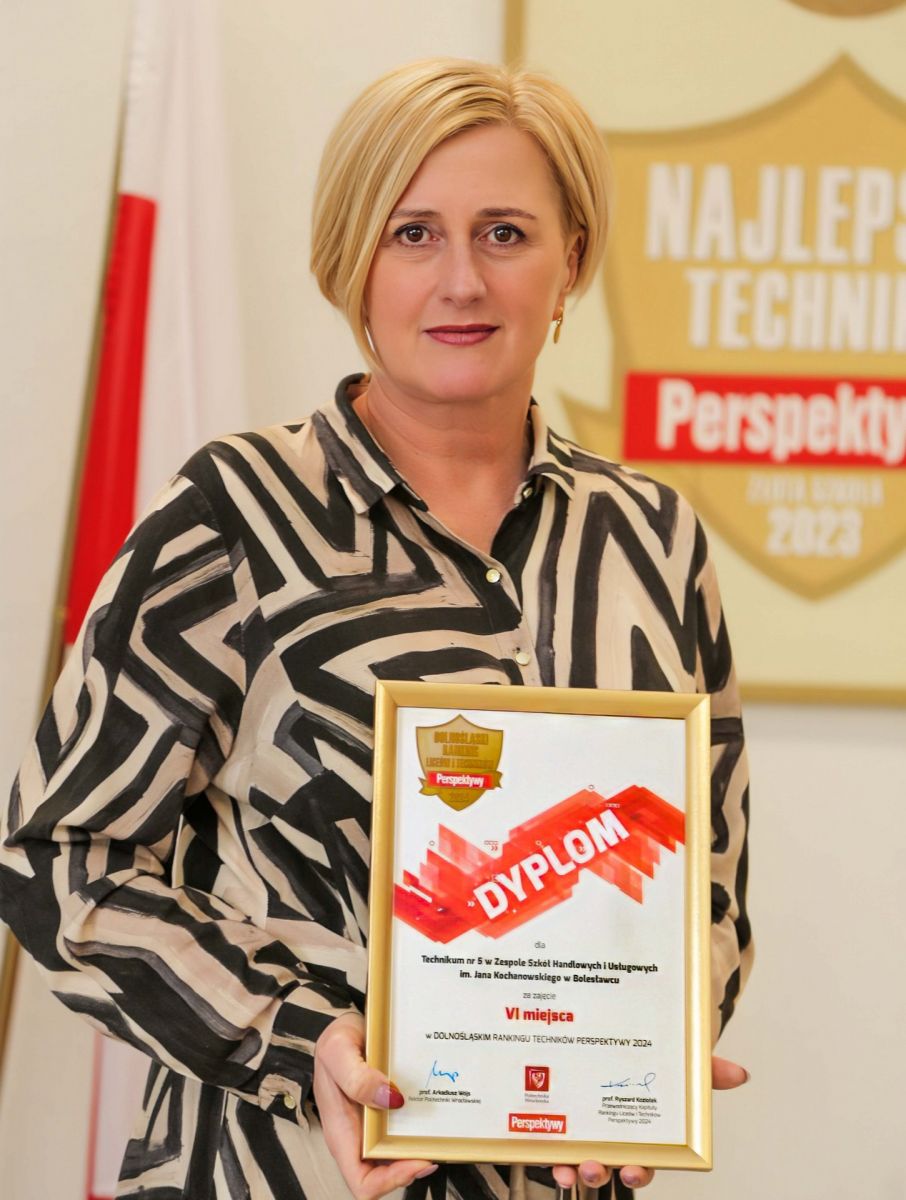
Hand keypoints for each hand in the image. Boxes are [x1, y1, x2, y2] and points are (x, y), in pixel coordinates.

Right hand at [313, 1013, 436, 1199]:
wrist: (347, 1027)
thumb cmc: (336, 1041)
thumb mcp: (338, 1050)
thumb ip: (357, 1077)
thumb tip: (390, 1099)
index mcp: (341, 1133)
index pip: (362, 1182)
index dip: (391, 1181)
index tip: (417, 1160)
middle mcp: (357, 1138)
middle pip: (385, 1175)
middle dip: (413, 1167)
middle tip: (436, 1146)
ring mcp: (372, 1128)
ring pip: (398, 1158)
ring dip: (419, 1150)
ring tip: (440, 1133)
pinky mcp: (386, 1114)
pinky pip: (404, 1133)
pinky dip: (420, 1131)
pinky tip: (434, 1116)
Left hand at [550, 1055, 748, 1191]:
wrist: (609, 1043)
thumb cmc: (648, 1066)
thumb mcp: (676, 1066)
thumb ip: (704, 1071)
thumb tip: (740, 1074)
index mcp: (642, 1134)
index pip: (644, 1162)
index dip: (638, 1172)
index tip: (634, 1172)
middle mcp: (613, 1139)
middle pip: (609, 1166)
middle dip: (602, 1173)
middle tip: (596, 1167)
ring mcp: (585, 1136)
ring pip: (581, 1162)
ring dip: (575, 1170)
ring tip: (572, 1165)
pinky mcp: (560, 1127)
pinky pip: (555, 1148)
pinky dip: (552, 1156)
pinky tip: (550, 1156)